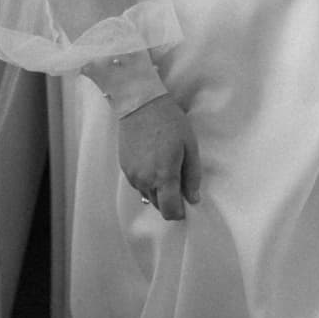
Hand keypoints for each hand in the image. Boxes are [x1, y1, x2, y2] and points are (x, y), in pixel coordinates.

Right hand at [117, 94, 201, 220]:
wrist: (140, 105)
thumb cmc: (170, 122)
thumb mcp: (190, 146)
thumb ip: (192, 176)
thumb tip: (193, 199)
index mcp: (164, 176)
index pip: (170, 211)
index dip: (180, 212)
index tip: (187, 204)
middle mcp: (145, 180)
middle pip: (159, 206)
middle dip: (170, 200)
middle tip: (179, 180)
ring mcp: (132, 175)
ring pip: (147, 196)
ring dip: (158, 191)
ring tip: (166, 167)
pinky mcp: (124, 169)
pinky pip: (138, 185)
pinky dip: (148, 181)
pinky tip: (153, 162)